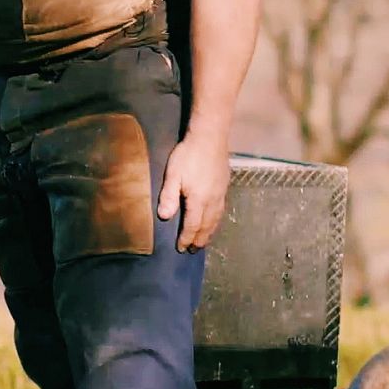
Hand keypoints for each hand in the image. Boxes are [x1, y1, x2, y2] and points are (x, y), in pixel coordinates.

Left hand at [157, 131, 229, 252]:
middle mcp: (212, 200)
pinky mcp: (224, 186)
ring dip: (209, 232)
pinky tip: (213, 221)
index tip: (181, 249)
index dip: (186, 238)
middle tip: (193, 251)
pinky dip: (216, 221)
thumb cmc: (188, 155)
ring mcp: (220, 193)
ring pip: (216, 219)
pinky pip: (221, 210)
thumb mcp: (173, 175)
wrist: (210, 137)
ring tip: (203, 241)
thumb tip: (164, 217)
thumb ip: (168, 196)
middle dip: (199, 239)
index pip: (192, 225)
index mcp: (198, 199)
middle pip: (207, 226)